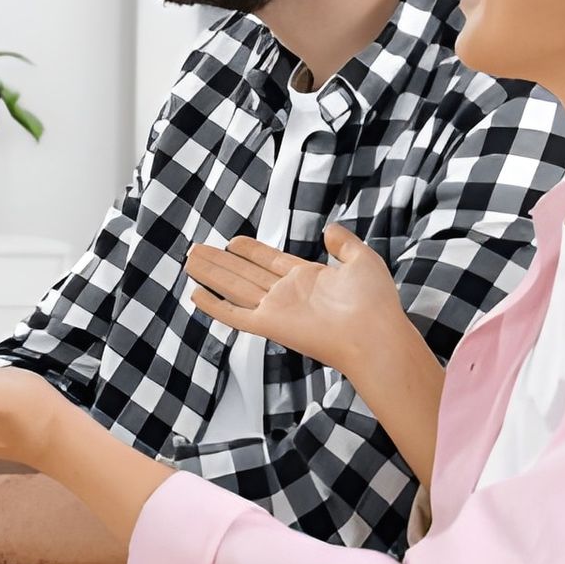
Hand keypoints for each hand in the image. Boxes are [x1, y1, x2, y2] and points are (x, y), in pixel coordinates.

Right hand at [184, 224, 411, 376]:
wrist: (374, 334)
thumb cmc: (374, 302)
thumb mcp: (362, 260)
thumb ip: (344, 244)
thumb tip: (329, 229)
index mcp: (307, 278)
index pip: (269, 261)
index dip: (249, 250)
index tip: (231, 241)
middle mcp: (287, 294)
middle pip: (244, 273)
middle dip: (220, 261)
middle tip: (196, 249)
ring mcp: (276, 309)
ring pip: (234, 287)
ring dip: (211, 274)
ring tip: (189, 260)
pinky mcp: (268, 325)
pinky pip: (234, 315)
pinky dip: (214, 306)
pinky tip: (196, 295)